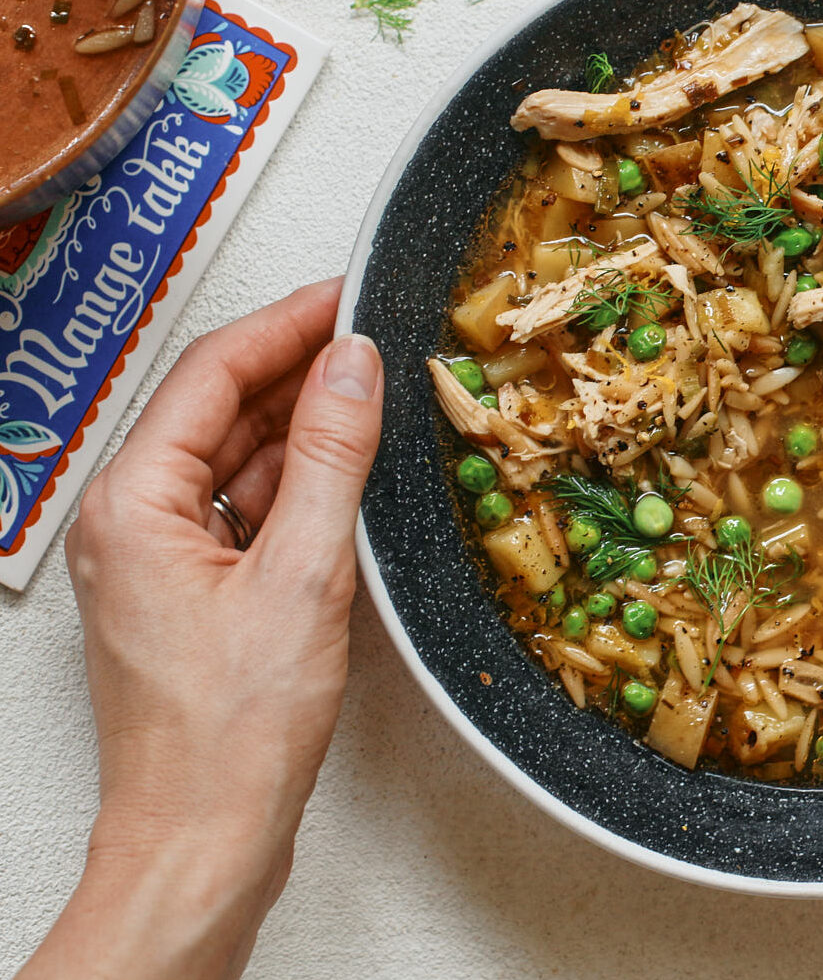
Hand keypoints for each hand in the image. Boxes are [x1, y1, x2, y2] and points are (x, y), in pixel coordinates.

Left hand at [21, 279, 382, 979]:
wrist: (205, 839)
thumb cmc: (232, 732)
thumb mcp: (301, 575)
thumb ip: (332, 458)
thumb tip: (353, 366)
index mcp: (133, 503)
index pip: (213, 373)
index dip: (288, 323)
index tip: (350, 295)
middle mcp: (133, 521)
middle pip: (221, 411)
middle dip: (301, 372)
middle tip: (378, 341)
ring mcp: (162, 559)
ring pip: (238, 461)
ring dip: (307, 431)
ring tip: (378, 402)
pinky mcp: (196, 593)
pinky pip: (248, 511)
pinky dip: (301, 488)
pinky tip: (351, 479)